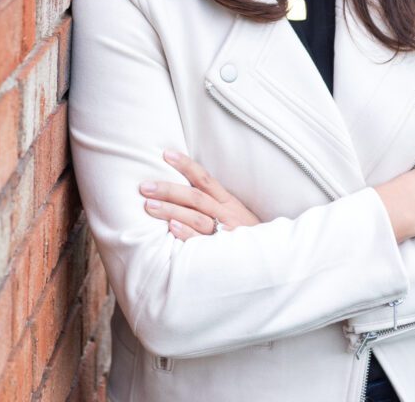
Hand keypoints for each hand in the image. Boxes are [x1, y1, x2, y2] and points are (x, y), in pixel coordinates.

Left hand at [139, 151, 260, 241]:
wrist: (269, 259)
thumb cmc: (246, 235)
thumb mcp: (234, 214)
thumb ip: (213, 203)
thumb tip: (183, 189)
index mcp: (227, 201)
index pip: (204, 178)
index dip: (186, 165)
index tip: (166, 154)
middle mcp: (225, 213)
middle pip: (195, 197)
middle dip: (169, 189)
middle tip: (145, 186)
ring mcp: (224, 232)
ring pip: (195, 217)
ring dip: (171, 210)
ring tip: (149, 205)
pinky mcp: (221, 252)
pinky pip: (202, 243)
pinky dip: (187, 234)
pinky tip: (171, 228)